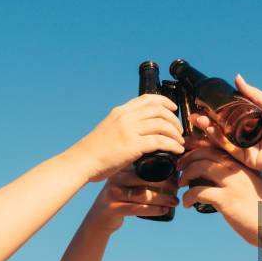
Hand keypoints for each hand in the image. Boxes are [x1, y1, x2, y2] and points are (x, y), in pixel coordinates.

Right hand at [66, 94, 185, 181]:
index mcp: (121, 111)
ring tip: (180, 143)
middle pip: (159, 110)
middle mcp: (125, 117)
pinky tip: (177, 150)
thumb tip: (139, 131)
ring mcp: (128, 130)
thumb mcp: (109, 129)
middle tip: (180, 131)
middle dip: (174, 119)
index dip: (165, 101)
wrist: (81, 161)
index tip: (173, 108)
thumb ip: (124, 125)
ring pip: (162, 124)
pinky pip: (160, 141)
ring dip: (176, 133)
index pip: (147, 98)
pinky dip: (172, 145)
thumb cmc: (95, 150)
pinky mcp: (132, 145)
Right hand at [84, 167, 179, 233]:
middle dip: (166, 184)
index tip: (177, 173)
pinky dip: (154, 210)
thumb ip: (142, 172)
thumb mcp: (127, 181)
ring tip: (175, 201)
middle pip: (147, 179)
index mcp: (121, 167)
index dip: (164, 169)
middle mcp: (116, 177)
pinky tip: (164, 210)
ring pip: (144, 194)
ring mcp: (113, 193)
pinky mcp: (113, 208)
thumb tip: (173, 166)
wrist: (99, 218)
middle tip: (178, 187)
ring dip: (163, 198)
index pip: (146, 164)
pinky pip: (138, 209)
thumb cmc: (121, 197)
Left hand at [178, 147, 261, 245]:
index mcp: (244, 161)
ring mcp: (232, 182)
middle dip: (187, 158)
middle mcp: (238, 167)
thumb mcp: (252, 181)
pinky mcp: (226, 199)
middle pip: (204, 152)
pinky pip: (198, 192)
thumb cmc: (261, 206)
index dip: (197, 146)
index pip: (216, 143)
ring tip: (181, 184)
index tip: (186, 154)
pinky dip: (188, 197)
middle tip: (178, 168)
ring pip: (199, 168)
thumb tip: (209, 171)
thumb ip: (235, 172)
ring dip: (185, 175)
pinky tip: (187, 204)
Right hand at [191, 75, 261, 180]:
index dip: (217, 112)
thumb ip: (252, 94)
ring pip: (224, 140)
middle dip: (209, 122)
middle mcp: (249, 137)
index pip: (231, 117)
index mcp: (254, 124)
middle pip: (224, 129)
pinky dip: (219, 141)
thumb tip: (237, 78)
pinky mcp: (247, 160)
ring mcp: (247, 149)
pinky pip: (230, 150)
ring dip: (210, 131)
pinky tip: (211, 131)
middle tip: (196, 115)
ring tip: (200, 121)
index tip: (204, 105)